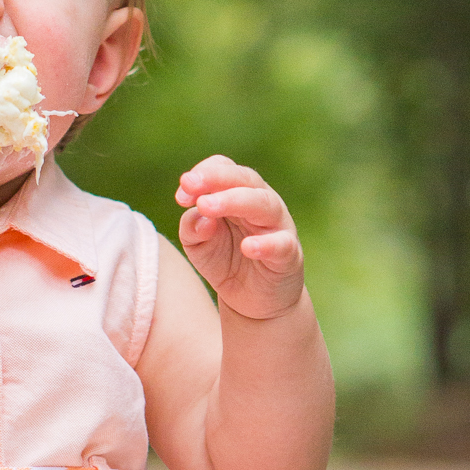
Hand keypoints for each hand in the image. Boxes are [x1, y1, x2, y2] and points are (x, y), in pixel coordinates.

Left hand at [175, 156, 304, 319]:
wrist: (254, 300)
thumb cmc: (225, 261)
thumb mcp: (198, 245)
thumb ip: (192, 228)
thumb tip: (199, 216)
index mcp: (237, 193)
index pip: (224, 168)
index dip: (203, 174)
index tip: (180, 196)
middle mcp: (260, 202)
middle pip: (245, 179)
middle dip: (216, 179)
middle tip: (191, 186)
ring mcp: (278, 226)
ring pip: (263, 204)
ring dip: (234, 201)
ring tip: (207, 206)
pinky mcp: (289, 254)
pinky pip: (281, 244)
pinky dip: (265, 244)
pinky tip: (247, 247)